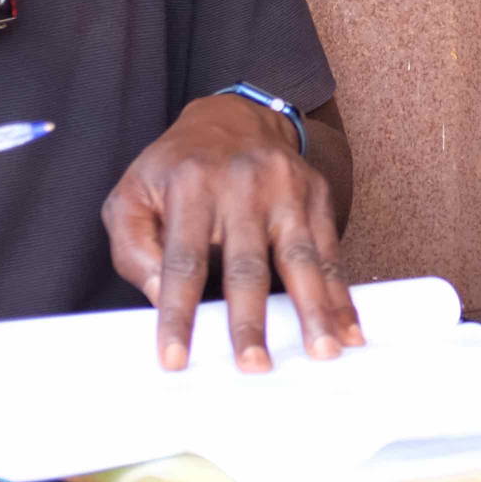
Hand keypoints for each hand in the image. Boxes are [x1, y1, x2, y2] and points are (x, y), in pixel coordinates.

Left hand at [105, 93, 360, 372]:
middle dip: (250, 319)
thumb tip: (161, 297)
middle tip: (253, 365)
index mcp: (189, 186)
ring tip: (322, 351)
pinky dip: (341, 293)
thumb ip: (133, 247)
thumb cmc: (175, 170)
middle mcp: (241, 184)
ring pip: (300, 258)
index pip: (182, 260)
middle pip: (246, 264)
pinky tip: (348, 328)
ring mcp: (285, 188)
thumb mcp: (131, 195)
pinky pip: (329, 251)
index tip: (175, 358)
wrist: (233, 116)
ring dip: (313, 309)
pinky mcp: (315, 194)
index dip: (178, 313)